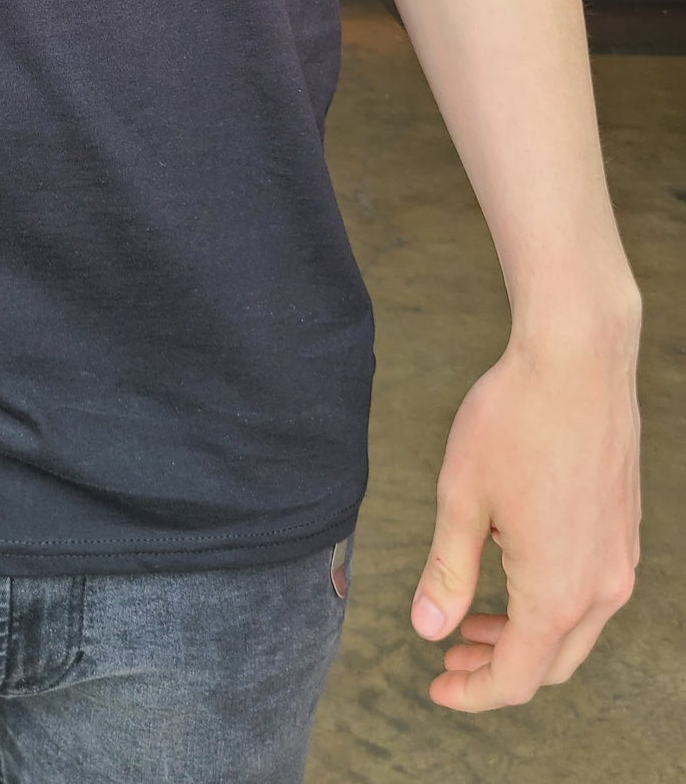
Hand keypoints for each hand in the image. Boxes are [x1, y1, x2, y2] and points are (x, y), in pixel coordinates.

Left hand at [411, 314, 640, 710]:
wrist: (578, 360)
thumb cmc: (514, 421)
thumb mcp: (462, 498)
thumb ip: (447, 571)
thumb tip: (428, 629)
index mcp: (558, 592)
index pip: (519, 678)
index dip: (473, 693)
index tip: (435, 687)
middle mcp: (602, 587)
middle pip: (552, 662)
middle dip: (497, 667)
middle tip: (448, 654)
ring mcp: (621, 557)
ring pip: (574, 628)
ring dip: (524, 634)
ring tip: (471, 617)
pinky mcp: (625, 529)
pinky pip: (589, 589)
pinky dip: (549, 600)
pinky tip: (508, 566)